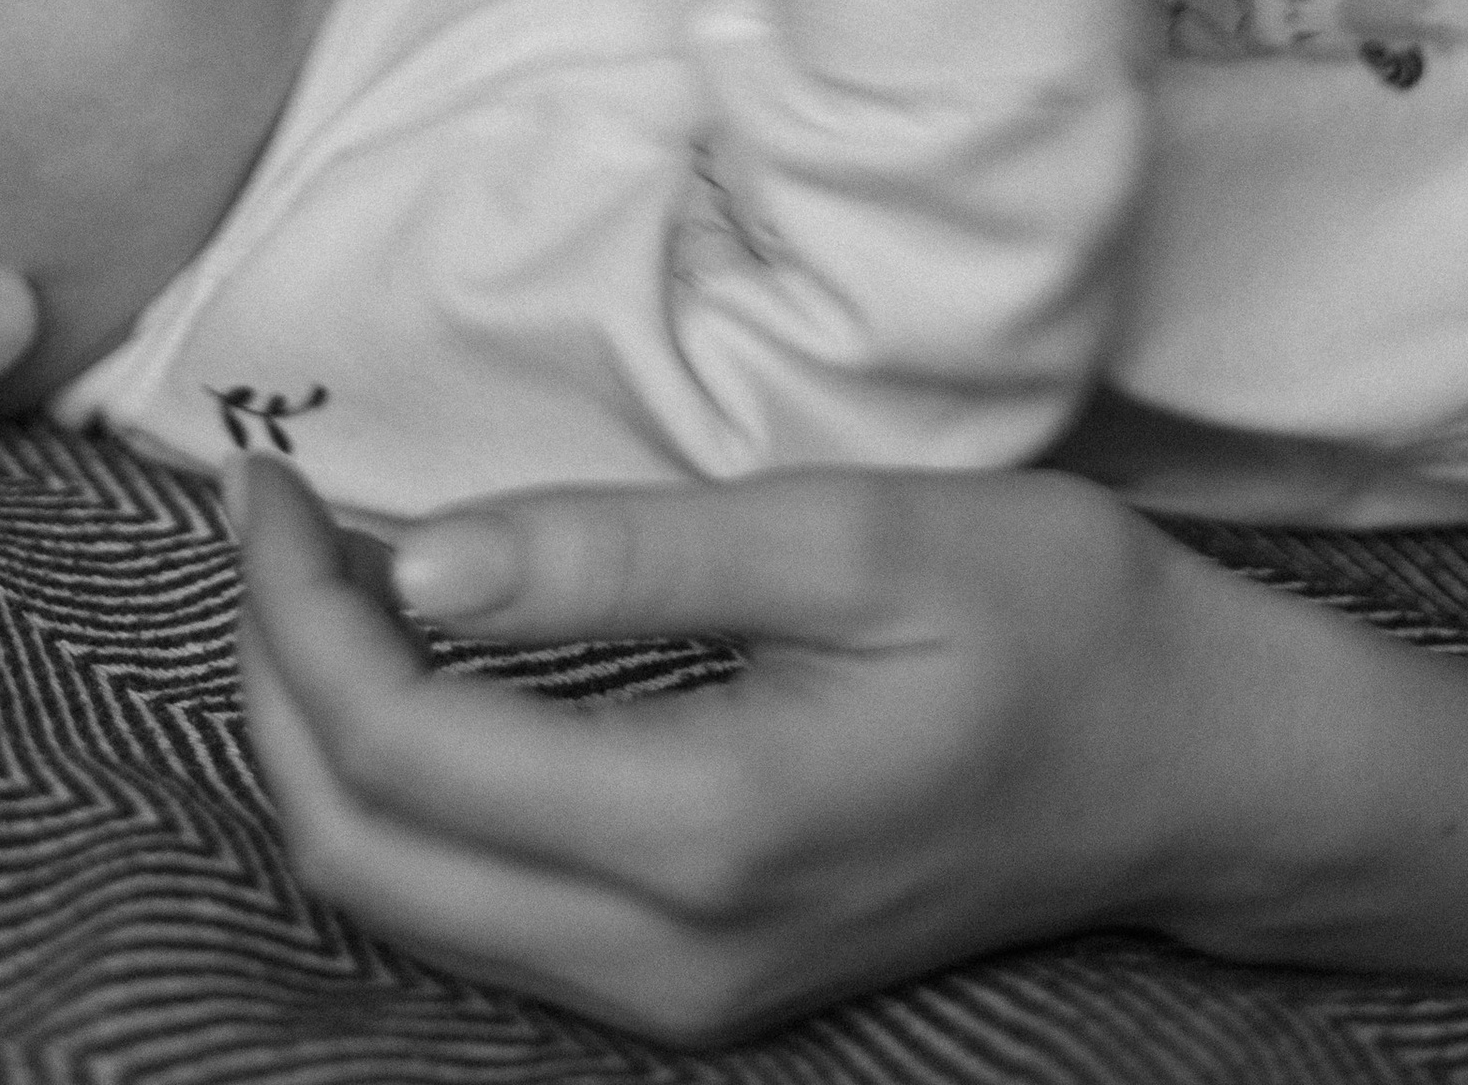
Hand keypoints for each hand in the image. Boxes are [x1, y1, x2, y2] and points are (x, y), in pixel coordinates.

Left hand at [233, 456, 1276, 1043]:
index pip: (402, 747)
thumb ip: (625, 559)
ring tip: (324, 571)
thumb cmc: (1052, 617)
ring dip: (327, 734)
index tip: (271, 475)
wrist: (1196, 767)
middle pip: (363, 847)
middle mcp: (669, 954)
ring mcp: (680, 992)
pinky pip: (476, 910)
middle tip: (276, 517)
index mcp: (705, 831)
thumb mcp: (848, 537)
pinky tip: (418, 661)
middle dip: (277, 676)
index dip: (297, 608)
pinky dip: (404, 788)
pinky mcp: (694, 980)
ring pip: (404, 895)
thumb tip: (420, 561)